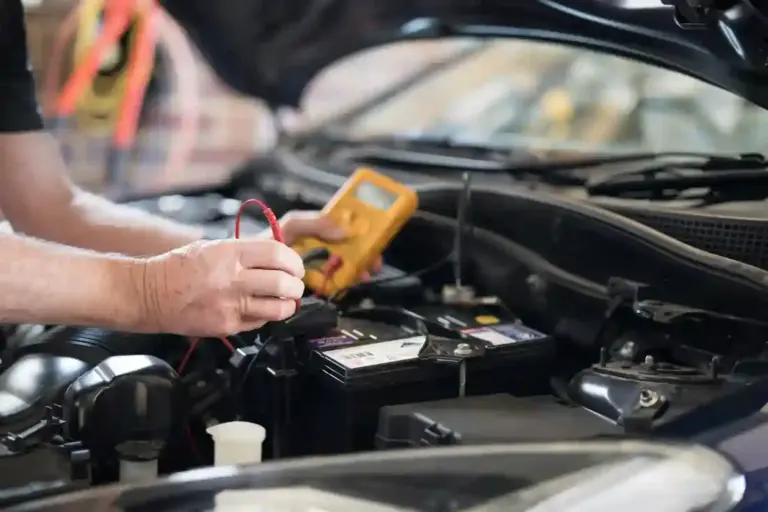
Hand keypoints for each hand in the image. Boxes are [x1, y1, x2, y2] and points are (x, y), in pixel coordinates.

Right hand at [140, 238, 304, 336]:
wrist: (150, 294)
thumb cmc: (181, 267)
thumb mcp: (214, 247)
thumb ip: (246, 251)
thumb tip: (279, 256)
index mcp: (229, 254)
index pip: (277, 254)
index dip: (294, 261)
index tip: (296, 267)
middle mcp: (232, 279)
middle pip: (283, 283)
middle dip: (296, 285)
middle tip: (295, 285)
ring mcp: (230, 305)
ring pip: (278, 308)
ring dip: (288, 304)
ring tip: (286, 300)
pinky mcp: (227, 326)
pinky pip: (260, 322)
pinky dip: (266, 316)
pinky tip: (260, 309)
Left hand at [272, 210, 382, 279]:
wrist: (249, 268)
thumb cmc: (268, 241)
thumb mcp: (292, 226)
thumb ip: (315, 223)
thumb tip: (345, 228)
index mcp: (320, 232)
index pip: (349, 230)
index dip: (365, 235)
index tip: (376, 239)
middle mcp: (322, 249)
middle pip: (352, 251)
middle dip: (366, 256)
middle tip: (374, 263)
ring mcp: (318, 267)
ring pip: (347, 268)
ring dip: (359, 270)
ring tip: (363, 274)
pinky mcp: (312, 285)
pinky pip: (334, 284)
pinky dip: (344, 284)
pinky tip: (348, 283)